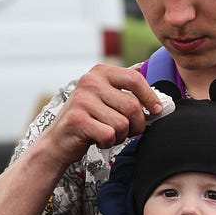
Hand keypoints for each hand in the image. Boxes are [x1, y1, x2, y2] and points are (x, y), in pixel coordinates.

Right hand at [43, 64, 163, 161]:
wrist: (58, 140)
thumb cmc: (89, 120)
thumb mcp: (106, 98)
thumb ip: (126, 92)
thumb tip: (157, 98)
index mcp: (100, 72)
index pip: (135, 79)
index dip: (150, 97)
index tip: (157, 110)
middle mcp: (90, 82)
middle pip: (132, 106)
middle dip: (136, 124)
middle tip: (128, 130)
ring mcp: (82, 100)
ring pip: (122, 123)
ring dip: (120, 135)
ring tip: (108, 133)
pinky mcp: (77, 119)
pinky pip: (109, 134)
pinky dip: (108, 142)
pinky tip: (97, 138)